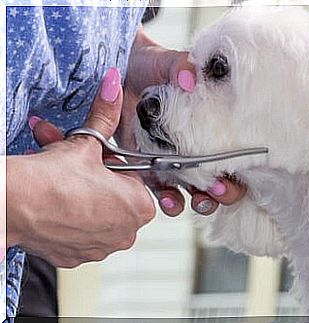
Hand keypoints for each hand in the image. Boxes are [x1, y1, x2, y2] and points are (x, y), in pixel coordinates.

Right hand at [7, 68, 154, 267]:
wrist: (14, 205)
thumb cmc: (54, 179)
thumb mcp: (87, 142)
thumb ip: (106, 115)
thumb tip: (113, 86)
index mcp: (140, 207)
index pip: (133, 180)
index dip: (112, 165)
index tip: (95, 160)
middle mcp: (126, 233)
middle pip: (114, 196)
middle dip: (95, 177)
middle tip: (75, 165)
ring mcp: (101, 248)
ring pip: (95, 211)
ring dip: (81, 192)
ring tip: (60, 178)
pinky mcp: (76, 257)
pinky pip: (78, 230)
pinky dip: (68, 214)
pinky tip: (54, 201)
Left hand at [118, 28, 245, 216]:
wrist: (120, 71)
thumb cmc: (152, 66)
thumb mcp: (170, 62)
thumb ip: (182, 66)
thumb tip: (189, 79)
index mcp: (212, 128)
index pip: (236, 156)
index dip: (241, 171)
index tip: (235, 171)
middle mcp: (197, 150)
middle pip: (221, 182)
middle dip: (224, 193)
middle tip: (218, 188)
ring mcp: (174, 163)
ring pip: (195, 194)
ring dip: (200, 202)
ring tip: (196, 200)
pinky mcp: (149, 170)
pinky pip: (162, 193)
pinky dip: (168, 201)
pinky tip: (166, 198)